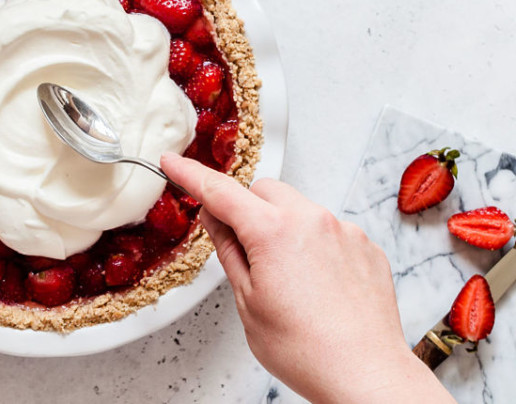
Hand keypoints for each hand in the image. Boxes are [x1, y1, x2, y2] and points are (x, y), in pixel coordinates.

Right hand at [160, 153, 452, 403]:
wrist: (366, 375)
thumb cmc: (306, 350)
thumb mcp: (247, 301)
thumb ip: (229, 252)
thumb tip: (216, 221)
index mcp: (273, 232)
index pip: (220, 191)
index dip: (190, 174)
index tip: (172, 163)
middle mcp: (312, 220)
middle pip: (264, 191)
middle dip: (245, 208)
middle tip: (240, 246)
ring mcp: (344, 231)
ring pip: (298, 209)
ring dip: (282, 226)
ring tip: (285, 277)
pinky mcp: (365, 247)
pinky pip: (329, 230)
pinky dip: (313, 244)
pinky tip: (314, 284)